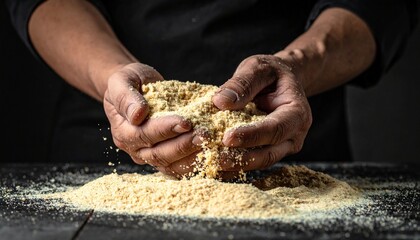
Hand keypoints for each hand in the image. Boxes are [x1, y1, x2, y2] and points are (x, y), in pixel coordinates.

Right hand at [103, 63, 201, 176]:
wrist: (136, 89)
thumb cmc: (130, 82)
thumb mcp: (122, 81)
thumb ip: (125, 97)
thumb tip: (137, 115)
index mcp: (123, 131)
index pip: (144, 134)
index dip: (165, 129)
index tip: (186, 122)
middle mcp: (135, 149)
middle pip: (158, 154)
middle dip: (183, 145)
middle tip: (205, 135)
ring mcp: (149, 156)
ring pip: (171, 165)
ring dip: (192, 157)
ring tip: (210, 144)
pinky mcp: (164, 159)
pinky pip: (179, 168)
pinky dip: (196, 164)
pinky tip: (212, 156)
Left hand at [212, 54, 311, 171]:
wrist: (281, 81)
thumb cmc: (270, 73)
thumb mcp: (257, 68)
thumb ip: (242, 83)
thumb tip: (220, 102)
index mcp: (297, 113)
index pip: (275, 129)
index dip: (251, 135)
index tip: (227, 138)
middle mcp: (294, 135)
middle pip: (269, 154)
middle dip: (241, 159)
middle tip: (215, 158)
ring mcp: (283, 147)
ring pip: (259, 163)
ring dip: (234, 165)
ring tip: (210, 163)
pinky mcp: (270, 152)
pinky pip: (252, 163)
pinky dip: (233, 166)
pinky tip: (212, 165)